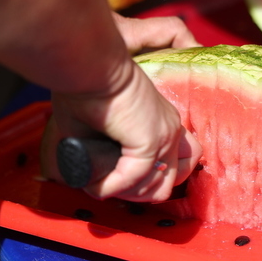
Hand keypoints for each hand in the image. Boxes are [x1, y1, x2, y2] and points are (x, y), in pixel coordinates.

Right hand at [41, 15, 202, 201]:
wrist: (90, 66)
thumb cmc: (86, 87)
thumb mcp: (98, 127)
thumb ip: (105, 153)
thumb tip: (94, 181)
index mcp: (162, 123)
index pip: (175, 166)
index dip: (147, 182)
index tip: (119, 182)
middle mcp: (171, 129)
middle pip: (171, 183)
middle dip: (138, 194)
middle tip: (110, 188)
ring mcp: (166, 135)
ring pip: (158, 188)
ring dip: (126, 193)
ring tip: (101, 185)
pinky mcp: (152, 140)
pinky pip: (135, 179)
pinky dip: (112, 187)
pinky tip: (95, 183)